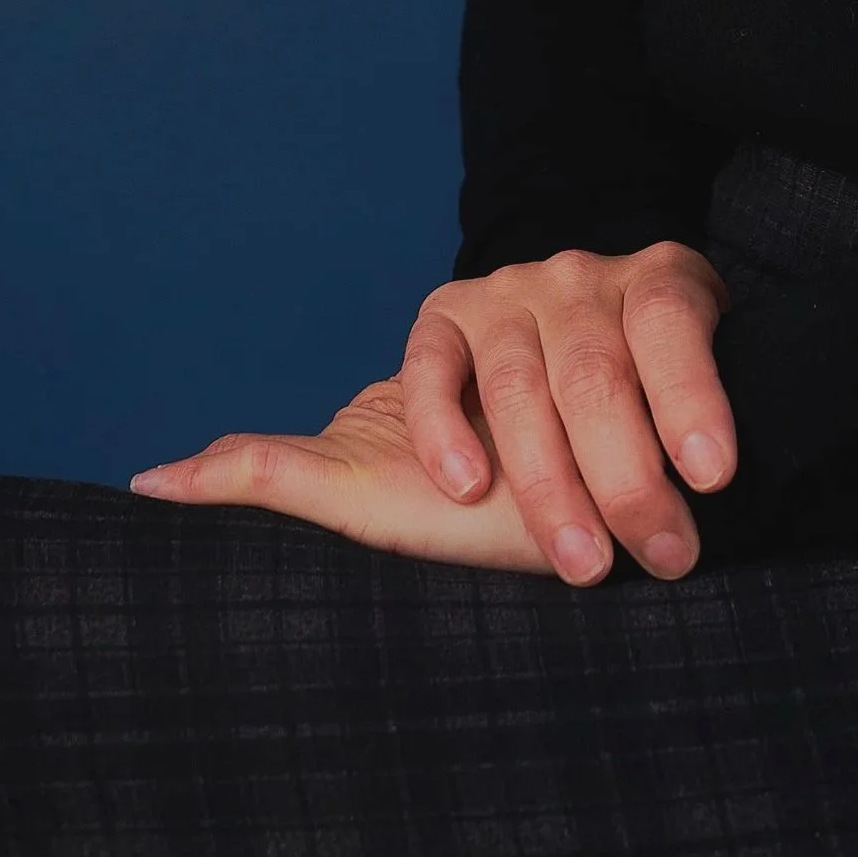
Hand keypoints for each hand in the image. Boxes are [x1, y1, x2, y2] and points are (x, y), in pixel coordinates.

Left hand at [132, 237, 736, 586]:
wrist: (593, 444)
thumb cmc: (467, 482)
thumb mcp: (368, 482)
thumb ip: (271, 472)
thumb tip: (146, 482)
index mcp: (441, 328)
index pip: (433, 361)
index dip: (443, 426)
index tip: (461, 495)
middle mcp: (515, 293)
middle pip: (527, 380)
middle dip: (564, 485)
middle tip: (594, 571)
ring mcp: (592, 285)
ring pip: (605, 372)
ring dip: (637, 468)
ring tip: (662, 551)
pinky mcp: (667, 288)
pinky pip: (676, 338)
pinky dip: (696, 401)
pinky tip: (711, 464)